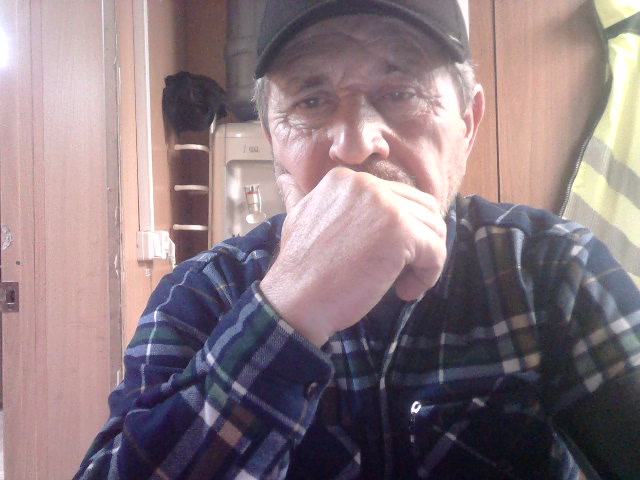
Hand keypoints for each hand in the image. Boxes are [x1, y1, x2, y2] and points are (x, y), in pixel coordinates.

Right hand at [260, 167, 446, 345]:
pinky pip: (435, 252)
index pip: (397, 196)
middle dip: (419, 242)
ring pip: (432, 229)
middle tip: (402, 272)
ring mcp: (386, 205)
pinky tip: (405, 292)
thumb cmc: (301, 270)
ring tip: (403, 284)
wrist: (296, 298)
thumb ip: (320, 201)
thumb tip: (299, 185)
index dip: (400, 229)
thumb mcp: (302, 217)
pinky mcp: (401, 232)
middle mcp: (367, 183)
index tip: (385, 257)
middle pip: (421, 208)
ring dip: (425, 260)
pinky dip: (428, 275)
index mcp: (346, 179)